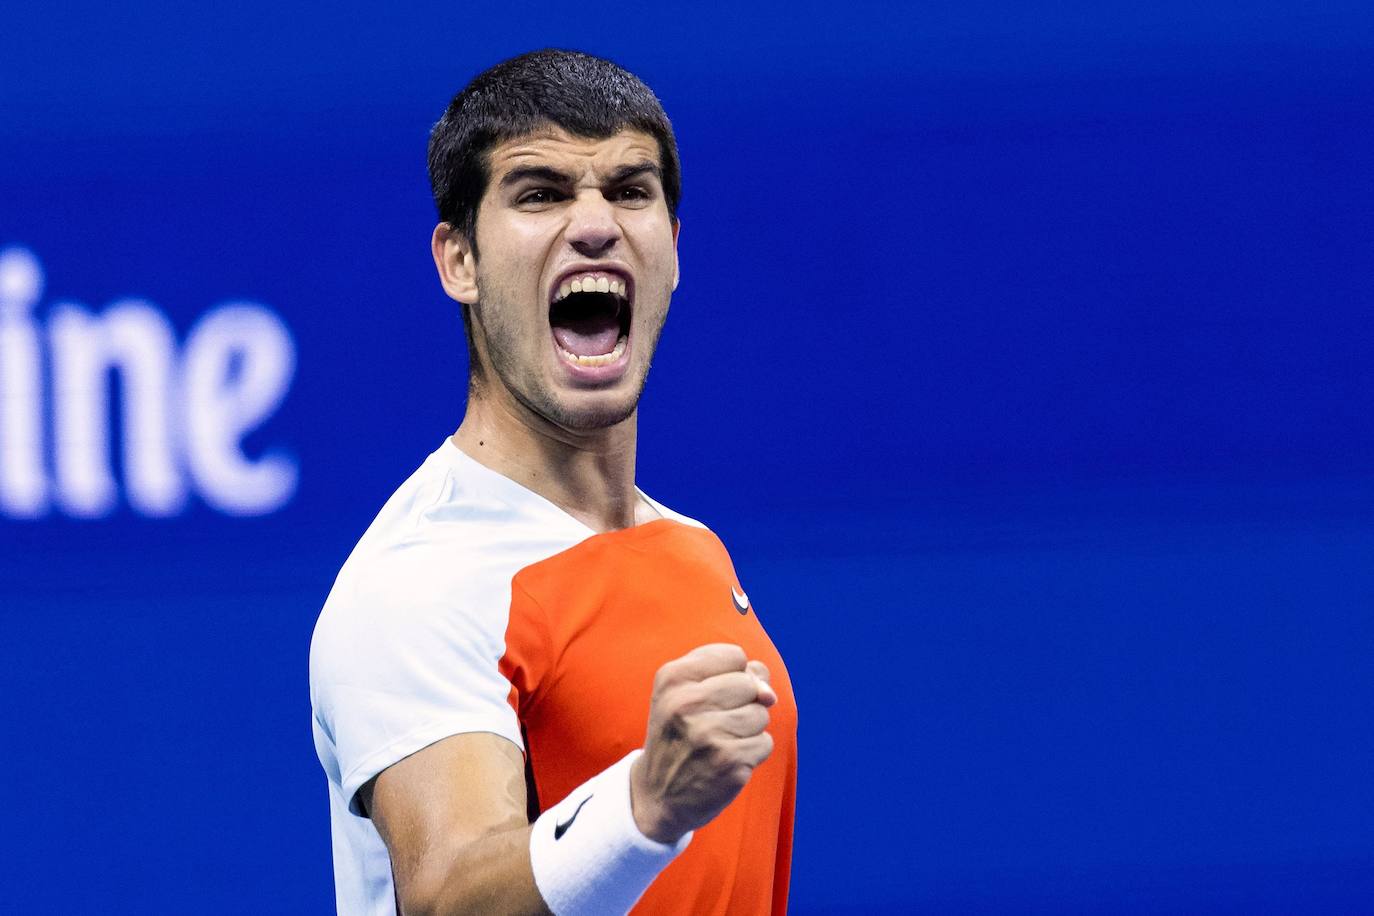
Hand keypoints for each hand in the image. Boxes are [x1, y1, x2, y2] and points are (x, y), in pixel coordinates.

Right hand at [629, 644, 776, 843]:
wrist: (656, 795)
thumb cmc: (681, 734)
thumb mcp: (689, 693)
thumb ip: (736, 675)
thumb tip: (769, 694)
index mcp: (672, 678)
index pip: (734, 656)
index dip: (733, 675)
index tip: (709, 697)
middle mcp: (685, 704)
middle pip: (750, 684)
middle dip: (743, 703)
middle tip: (713, 724)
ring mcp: (707, 734)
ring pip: (760, 714)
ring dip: (749, 730)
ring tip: (719, 743)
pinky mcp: (728, 762)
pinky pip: (765, 743)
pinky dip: (753, 753)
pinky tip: (727, 761)